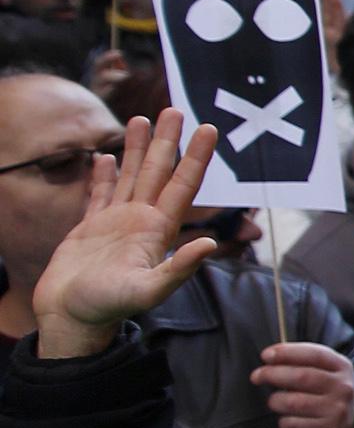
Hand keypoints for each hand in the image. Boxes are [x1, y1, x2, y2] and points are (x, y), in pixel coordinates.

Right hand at [28, 113, 223, 357]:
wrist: (70, 319)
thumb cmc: (106, 309)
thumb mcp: (146, 291)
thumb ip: (177, 269)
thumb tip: (209, 245)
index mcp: (159, 231)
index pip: (183, 186)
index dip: (196, 157)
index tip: (208, 129)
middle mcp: (141, 222)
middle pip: (159, 172)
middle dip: (167, 141)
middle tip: (174, 109)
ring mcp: (116, 224)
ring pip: (131, 177)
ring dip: (138, 150)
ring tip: (143, 119)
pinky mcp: (89, 229)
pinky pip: (99, 195)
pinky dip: (104, 175)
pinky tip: (107, 158)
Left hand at [252, 343, 353, 427]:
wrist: (345, 422)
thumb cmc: (323, 390)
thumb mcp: (322, 370)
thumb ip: (301, 361)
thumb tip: (270, 357)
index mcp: (341, 366)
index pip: (315, 354)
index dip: (287, 353)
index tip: (266, 355)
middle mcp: (343, 387)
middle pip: (302, 376)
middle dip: (272, 374)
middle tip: (257, 376)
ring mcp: (337, 409)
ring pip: (294, 402)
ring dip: (276, 400)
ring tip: (274, 400)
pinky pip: (293, 424)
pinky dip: (283, 421)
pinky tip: (286, 418)